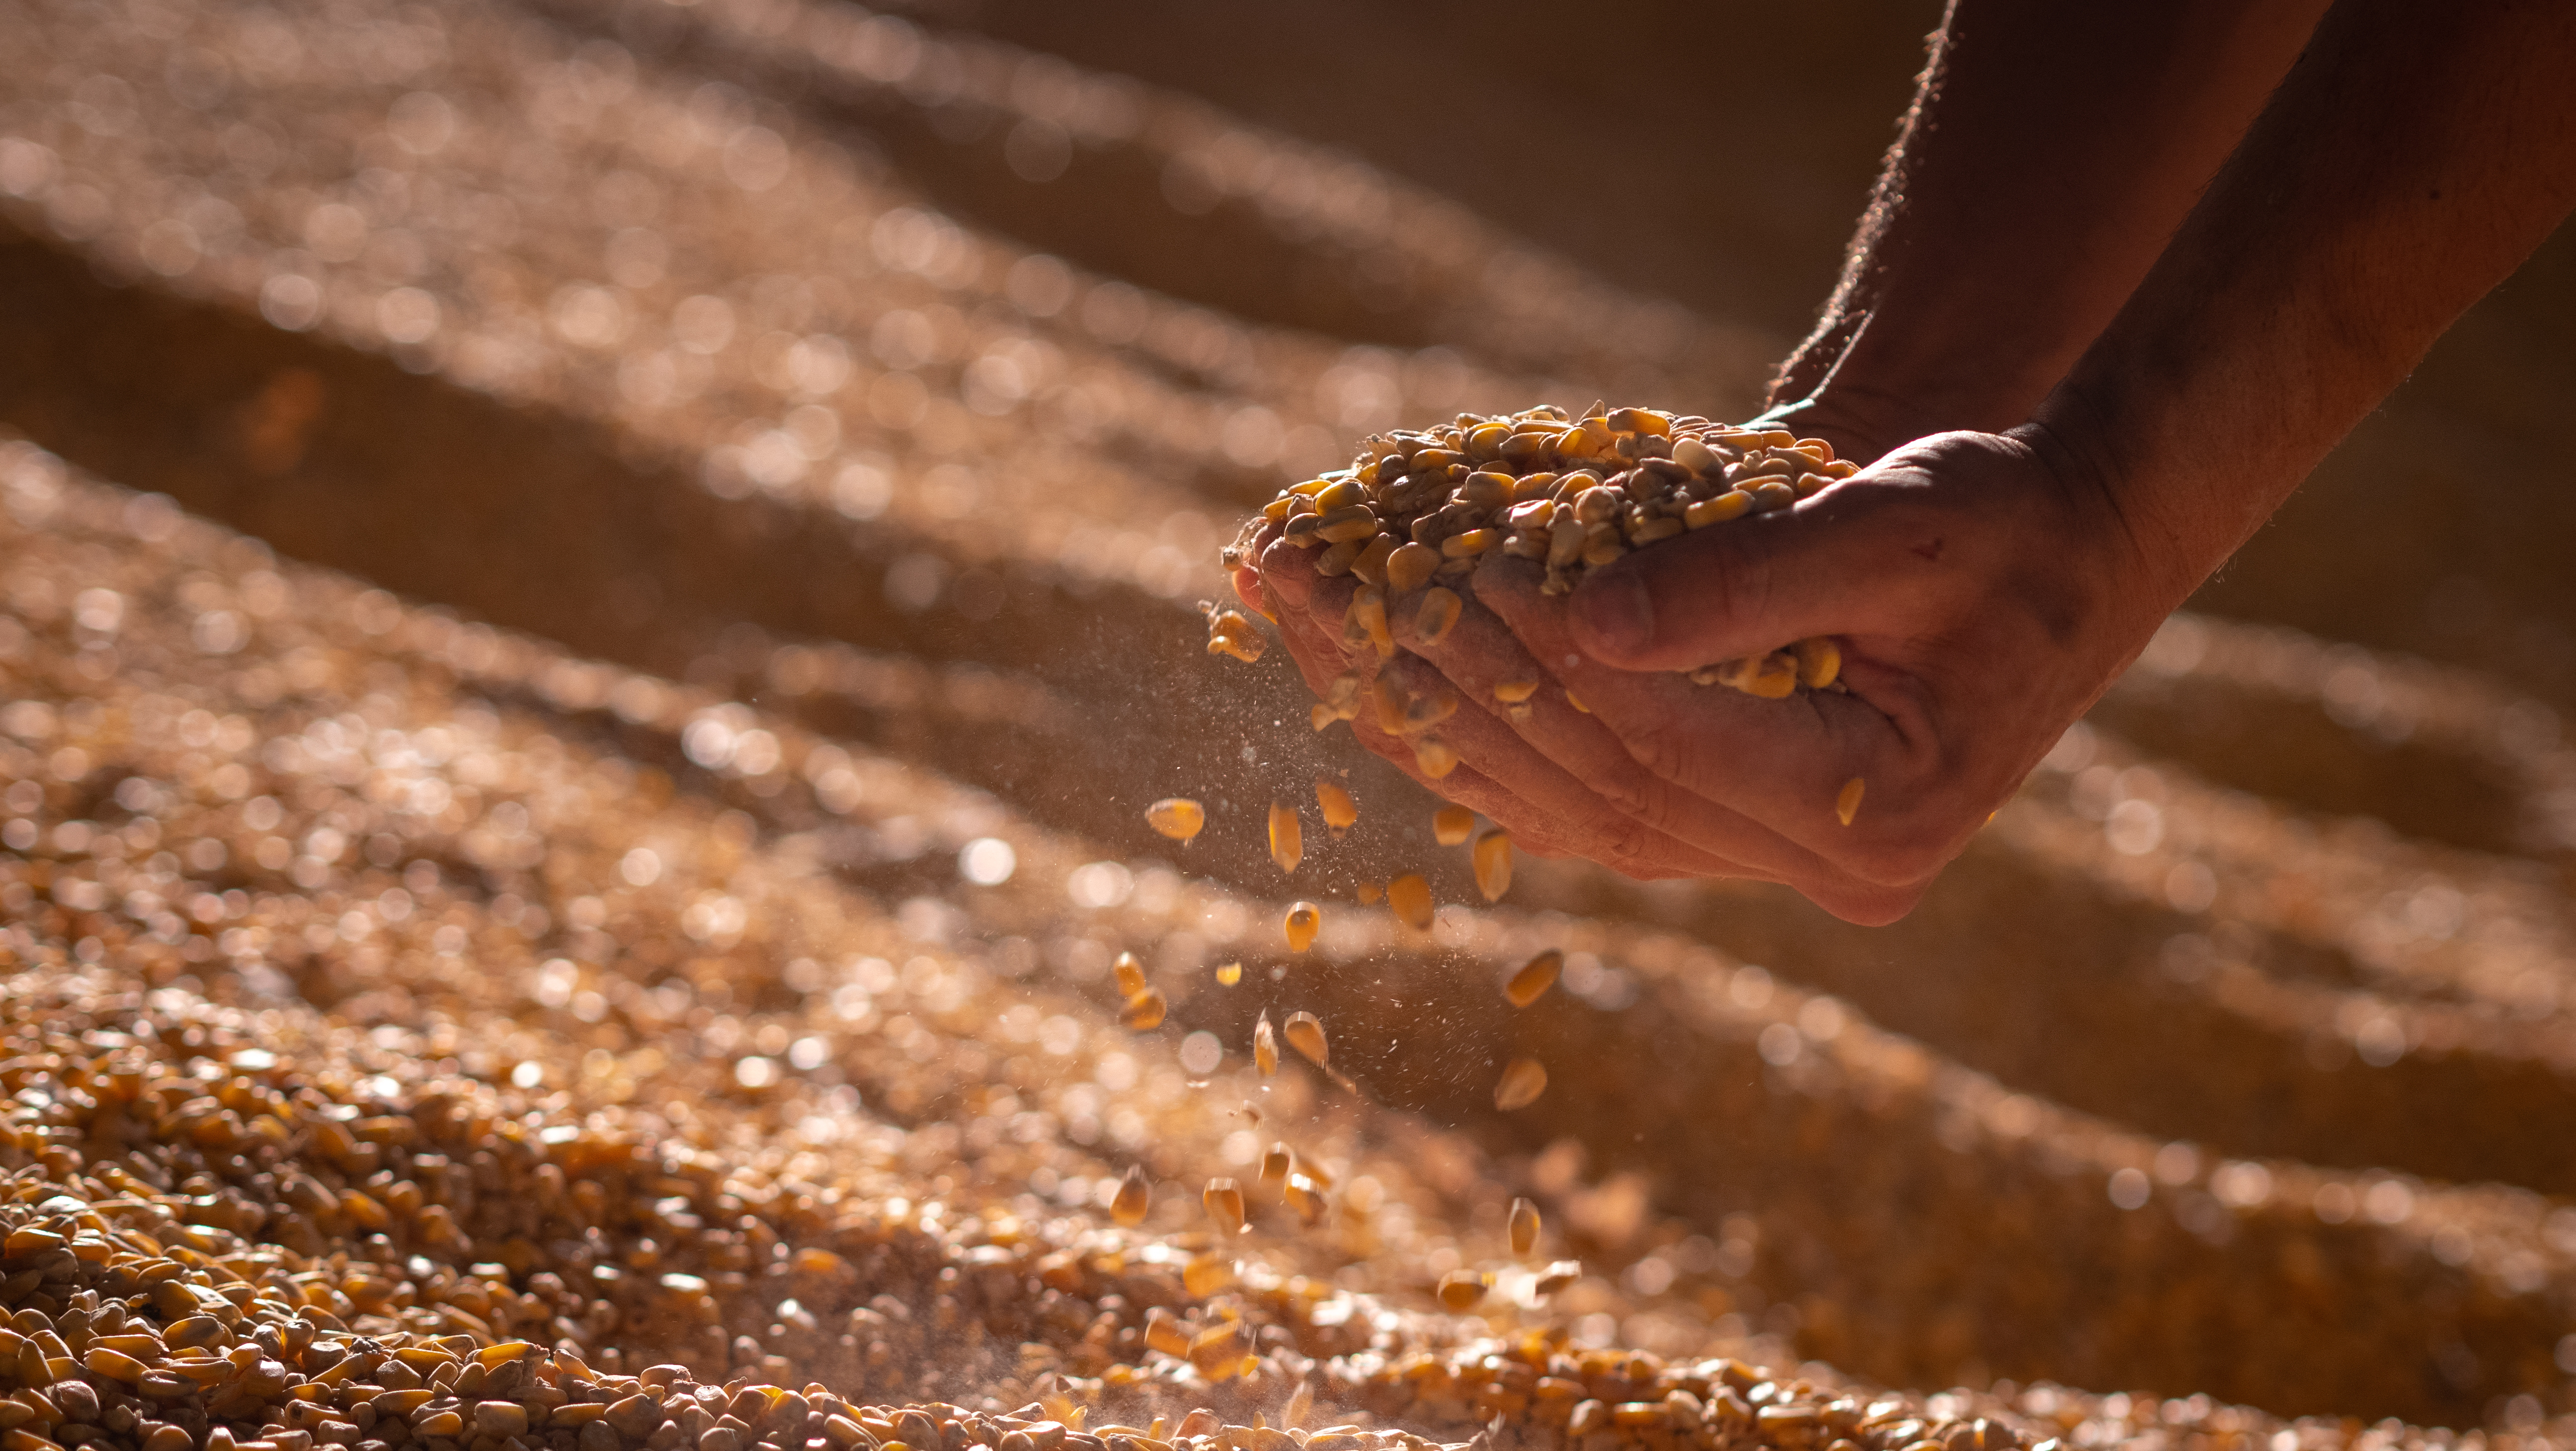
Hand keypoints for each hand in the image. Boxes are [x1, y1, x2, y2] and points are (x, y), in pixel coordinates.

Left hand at [1242, 429, 2168, 923]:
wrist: (2058, 559)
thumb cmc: (2002, 523)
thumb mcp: (1900, 522)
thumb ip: (1746, 578)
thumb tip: (1579, 620)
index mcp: (1880, 816)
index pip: (1668, 741)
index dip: (1553, 654)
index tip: (1446, 563)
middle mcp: (1820, 872)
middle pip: (1592, 785)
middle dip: (1443, 678)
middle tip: (1317, 579)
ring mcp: (1764, 865)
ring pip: (1555, 805)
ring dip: (1414, 708)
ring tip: (1298, 611)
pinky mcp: (1718, 831)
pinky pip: (1562, 801)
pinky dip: (1461, 734)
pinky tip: (1361, 670)